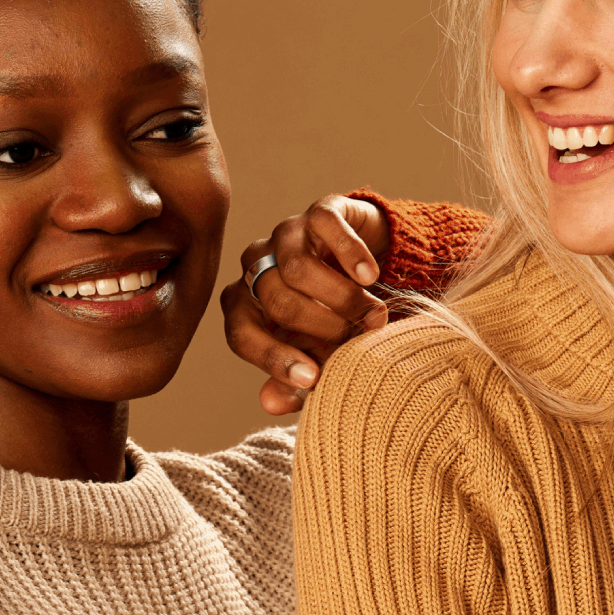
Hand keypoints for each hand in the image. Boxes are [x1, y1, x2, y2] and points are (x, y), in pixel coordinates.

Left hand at [219, 194, 390, 416]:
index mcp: (243, 305)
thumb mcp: (313, 355)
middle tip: (355, 342)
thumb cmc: (328, 319)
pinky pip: (327, 228)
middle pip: (275, 301)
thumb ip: (292, 382)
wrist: (365, 266)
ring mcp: (285, 235)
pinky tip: (370, 277)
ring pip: (298, 268)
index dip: (273, 358)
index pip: (240, 334)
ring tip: (373, 318)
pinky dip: (351, 255)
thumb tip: (270, 403)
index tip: (313, 378)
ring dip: (340, 299)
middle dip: (320, 328)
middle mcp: (255, 267)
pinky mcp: (319, 211)